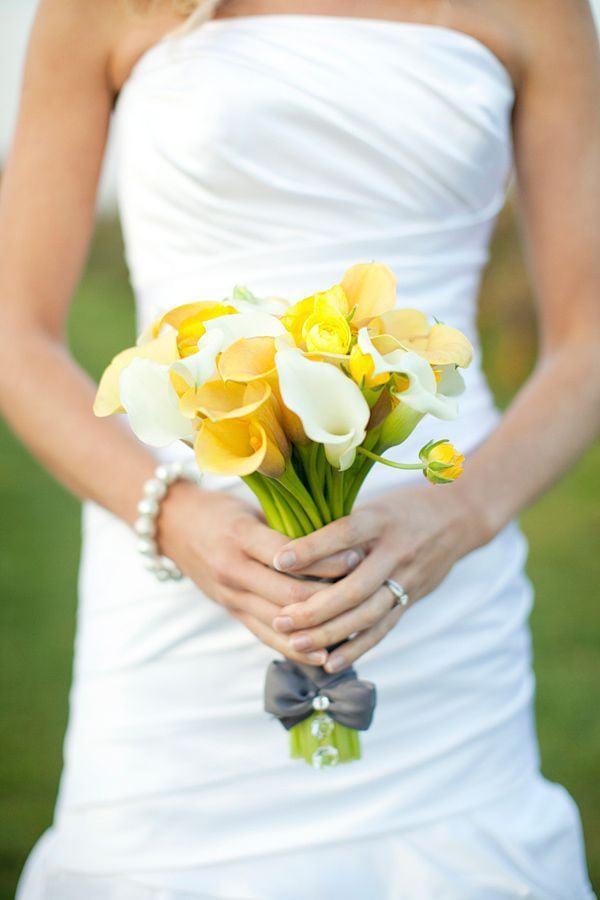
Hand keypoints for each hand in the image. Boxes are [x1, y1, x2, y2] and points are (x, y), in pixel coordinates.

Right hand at [157, 481, 361, 665]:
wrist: (171, 526)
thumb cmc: (220, 510)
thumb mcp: (251, 508)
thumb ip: (287, 526)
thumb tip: (338, 537)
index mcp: (240, 537)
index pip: (291, 556)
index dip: (327, 560)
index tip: (357, 556)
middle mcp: (233, 570)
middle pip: (290, 594)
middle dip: (330, 596)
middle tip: (363, 591)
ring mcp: (230, 596)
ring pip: (280, 623)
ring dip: (317, 627)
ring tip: (353, 625)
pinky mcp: (231, 612)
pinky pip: (266, 638)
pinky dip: (295, 649)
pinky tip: (323, 655)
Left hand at [269, 480, 489, 672]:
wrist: (458, 517)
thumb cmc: (401, 507)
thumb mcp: (373, 504)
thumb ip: (341, 526)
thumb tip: (292, 547)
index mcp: (381, 520)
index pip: (345, 534)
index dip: (312, 548)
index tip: (278, 560)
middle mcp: (396, 552)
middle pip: (354, 586)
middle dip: (315, 608)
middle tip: (281, 619)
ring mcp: (407, 579)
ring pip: (367, 614)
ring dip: (330, 634)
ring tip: (296, 644)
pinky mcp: (411, 599)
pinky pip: (383, 628)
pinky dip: (356, 648)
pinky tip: (330, 663)